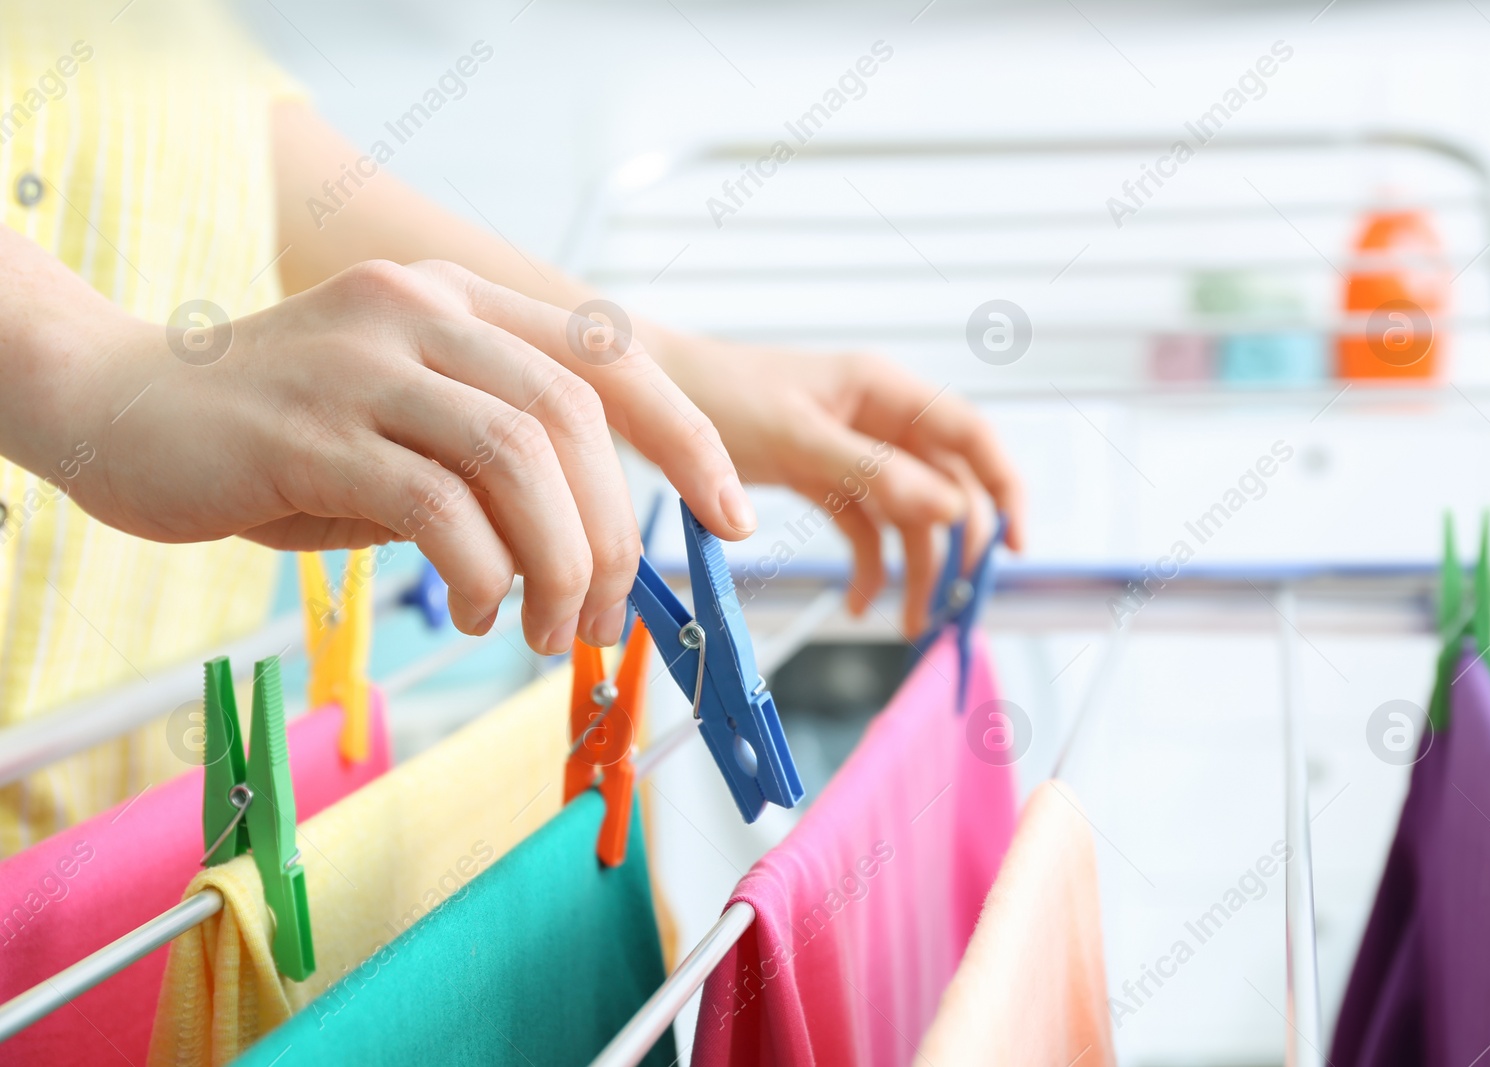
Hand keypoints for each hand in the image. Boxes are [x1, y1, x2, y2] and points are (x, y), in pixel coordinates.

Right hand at [56, 259, 754, 653]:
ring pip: (519, 454)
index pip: (609, 353)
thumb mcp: (404, 426)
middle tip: (603, 617)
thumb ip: (491, 459)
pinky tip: (474, 611)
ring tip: (545, 630)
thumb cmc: (278, 436)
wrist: (116, 409)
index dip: (688, 437)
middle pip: (574, 414)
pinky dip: (481, 572)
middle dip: (615, 532)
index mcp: (456, 300)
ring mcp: (362, 360)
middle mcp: (419, 308)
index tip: (733, 516)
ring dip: (560, 562)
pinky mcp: (307, 428)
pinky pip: (437, 504)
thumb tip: (594, 543)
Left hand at [654, 337, 1024, 634]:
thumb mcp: (799, 438)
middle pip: (948, 486)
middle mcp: (881, 419)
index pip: (971, 436)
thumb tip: (953, 509)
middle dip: (957, 548)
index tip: (1016, 547)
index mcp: (886, 391)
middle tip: (953, 607)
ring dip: (915, 569)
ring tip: (911, 626)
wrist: (651, 395)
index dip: (1005, 488)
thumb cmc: (719, 395)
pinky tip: (859, 604)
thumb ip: (876, 473)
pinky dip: (867, 567)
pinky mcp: (823, 480)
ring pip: (909, 516)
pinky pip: (865, 529)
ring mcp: (854, 452)